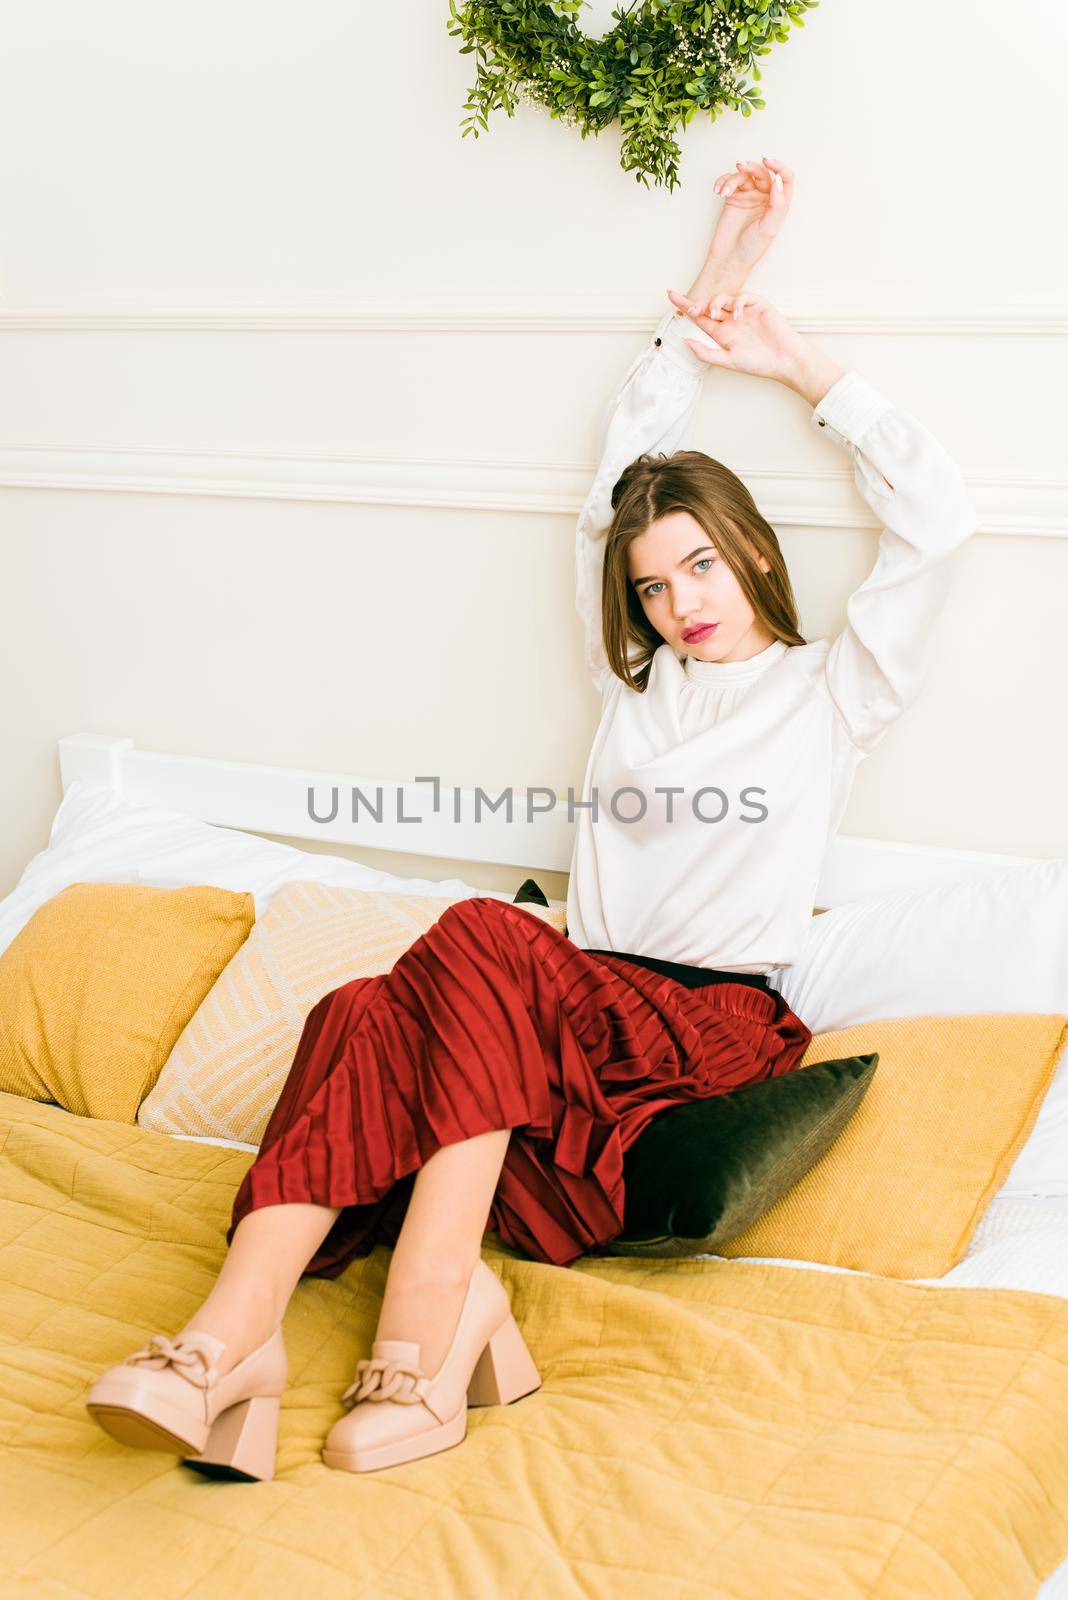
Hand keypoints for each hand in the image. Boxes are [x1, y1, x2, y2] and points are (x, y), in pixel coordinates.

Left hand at [669, 292, 844, 405]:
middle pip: (708, 305)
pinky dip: (737, 302)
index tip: (670, 296)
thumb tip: (685, 342)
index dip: (685, 306)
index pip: (700, 317)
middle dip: (698, 305)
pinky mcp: (758, 305)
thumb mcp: (728, 361)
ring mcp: (743, 312)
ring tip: (715, 314)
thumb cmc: (759, 363)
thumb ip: (706, 353)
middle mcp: (730, 321)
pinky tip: (736, 314)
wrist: (783, 360)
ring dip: (715, 303)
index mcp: (722, 333)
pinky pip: (743, 297)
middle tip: (693, 310)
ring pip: (723, 298)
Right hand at [697, 157, 794, 290]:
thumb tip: (779, 181)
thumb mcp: (769, 228)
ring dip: (732, 179)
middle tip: (740, 166)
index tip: (768, 162)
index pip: (785, 178)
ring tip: (724, 191)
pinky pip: (729, 182)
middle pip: (762, 173)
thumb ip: (777, 204)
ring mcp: (748, 197)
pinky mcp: (732, 199)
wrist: (729, 260)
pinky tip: (718, 191)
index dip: (779, 167)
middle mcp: (765, 198)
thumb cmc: (752, 248)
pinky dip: (723, 182)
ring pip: (744, 176)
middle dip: (751, 167)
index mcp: (778, 204)